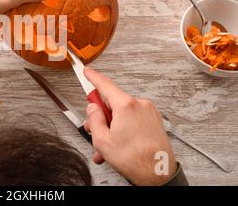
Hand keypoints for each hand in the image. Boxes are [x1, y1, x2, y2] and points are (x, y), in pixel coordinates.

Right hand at [83, 66, 176, 185]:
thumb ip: (94, 119)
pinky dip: (124, 130)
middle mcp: (139, 104)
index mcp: (126, 105)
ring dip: (112, 128)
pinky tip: (119, 145)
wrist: (159, 174)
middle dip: (101, 117)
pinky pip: (133, 120)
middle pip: (112, 103)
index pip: (105, 84)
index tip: (87, 72)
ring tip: (108, 147)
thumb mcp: (102, 140)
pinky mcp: (154, 121)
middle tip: (95, 132)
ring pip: (122, 114)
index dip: (93, 77)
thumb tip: (93, 109)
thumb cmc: (135, 159)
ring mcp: (149, 112)